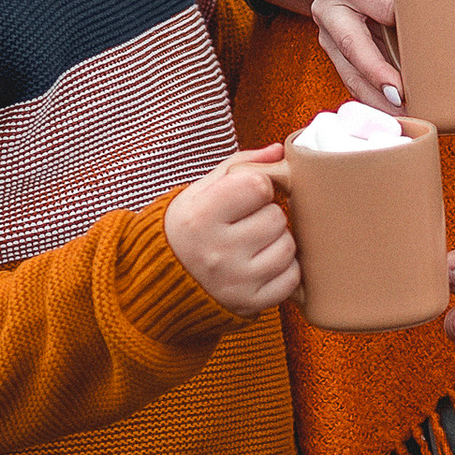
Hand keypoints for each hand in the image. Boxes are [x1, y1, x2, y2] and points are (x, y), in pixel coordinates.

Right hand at [164, 147, 299, 316]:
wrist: (162, 278)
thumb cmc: (188, 226)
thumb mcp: (202, 189)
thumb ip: (241, 165)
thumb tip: (280, 151)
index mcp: (201, 216)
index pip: (259, 187)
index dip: (256, 188)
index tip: (243, 197)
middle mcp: (217, 251)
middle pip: (276, 217)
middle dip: (266, 215)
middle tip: (246, 223)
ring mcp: (235, 281)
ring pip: (288, 246)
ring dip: (277, 241)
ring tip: (254, 243)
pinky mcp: (249, 303)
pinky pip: (291, 278)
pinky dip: (283, 269)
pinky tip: (261, 263)